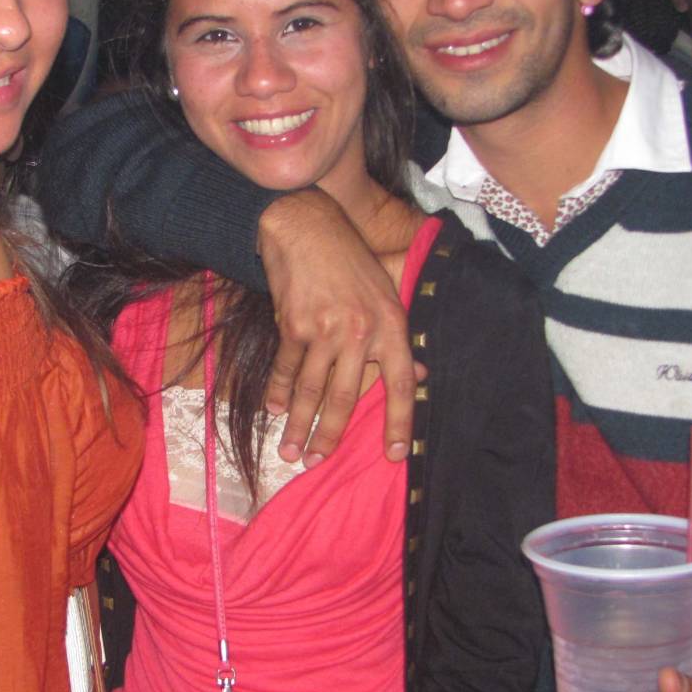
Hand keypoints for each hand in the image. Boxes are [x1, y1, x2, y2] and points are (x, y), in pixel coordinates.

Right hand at [257, 189, 417, 464]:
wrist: (307, 227)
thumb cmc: (350, 261)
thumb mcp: (386, 293)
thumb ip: (397, 337)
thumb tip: (417, 374)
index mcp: (390, 325)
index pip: (400, 383)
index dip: (400, 421)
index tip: (395, 454)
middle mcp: (359, 331)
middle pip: (344, 396)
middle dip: (329, 435)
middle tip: (317, 464)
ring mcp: (324, 329)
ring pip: (312, 390)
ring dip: (299, 425)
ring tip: (290, 452)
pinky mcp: (293, 324)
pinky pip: (287, 368)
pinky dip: (280, 392)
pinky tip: (274, 410)